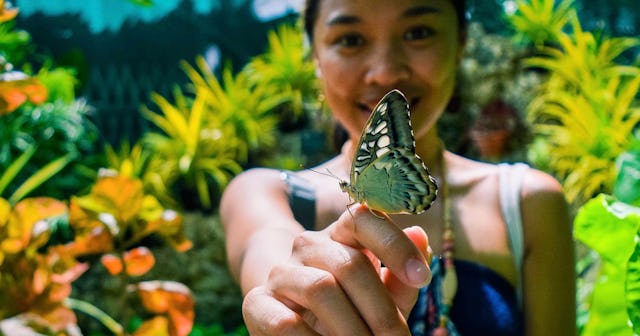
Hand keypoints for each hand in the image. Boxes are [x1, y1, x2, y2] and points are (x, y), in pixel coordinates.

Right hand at [242, 205, 431, 334]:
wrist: (293, 327)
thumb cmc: (350, 310)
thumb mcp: (380, 297)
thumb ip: (399, 276)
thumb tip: (420, 234)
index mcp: (341, 236)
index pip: (363, 217)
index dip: (394, 244)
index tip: (423, 278)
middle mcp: (309, 246)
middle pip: (349, 264)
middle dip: (382, 311)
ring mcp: (281, 273)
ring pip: (321, 289)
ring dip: (352, 330)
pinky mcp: (257, 303)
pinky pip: (286, 322)